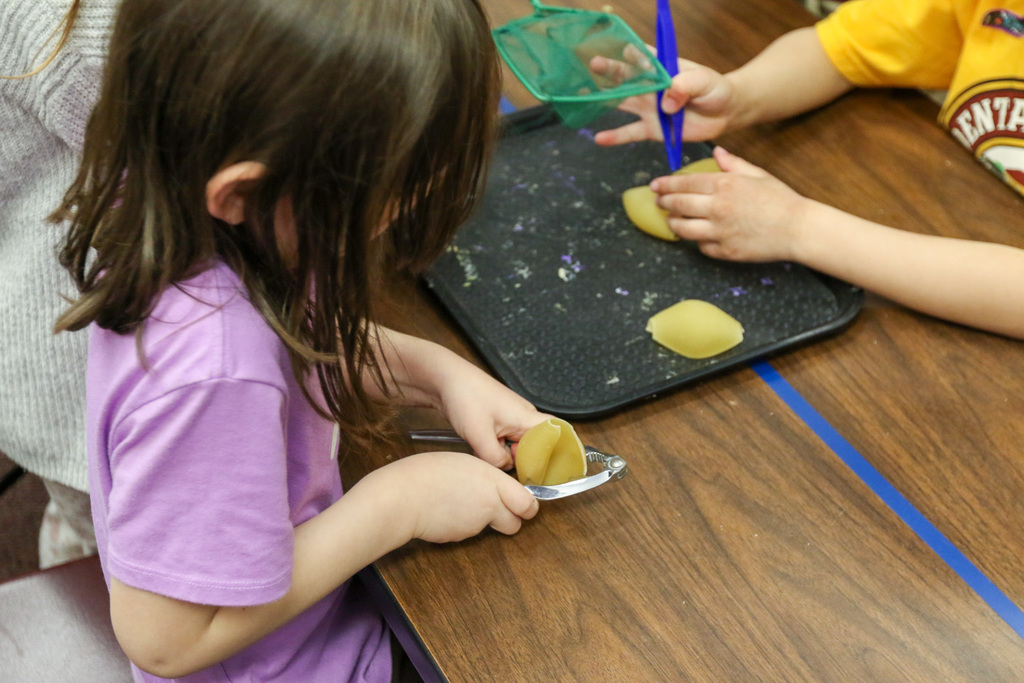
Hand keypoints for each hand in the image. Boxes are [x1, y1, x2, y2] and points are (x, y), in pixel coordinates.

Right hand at [369, 452, 539, 542]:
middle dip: (512, 519)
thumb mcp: (463, 462)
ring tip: (460, 504)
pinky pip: (470, 532)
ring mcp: (476, 524)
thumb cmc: (426, 473)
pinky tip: (447, 513)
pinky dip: (464, 525)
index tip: (526, 504)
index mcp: (492, 479)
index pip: (527, 502)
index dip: (528, 506)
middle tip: (500, 511)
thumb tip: (492, 486)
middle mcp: (490, 503)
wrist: (403, 498)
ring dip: (484, 520)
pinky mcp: (461, 537)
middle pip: (516, 523)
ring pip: (491, 527)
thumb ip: (485, 476)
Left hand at [435, 362, 550, 469]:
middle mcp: (522, 417)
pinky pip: (503, 441)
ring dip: (506, 454)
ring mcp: (509, 419)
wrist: (445, 379)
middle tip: (509, 467)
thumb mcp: (479, 434)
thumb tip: (505, 468)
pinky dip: (495, 449)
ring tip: (489, 454)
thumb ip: (495, 458)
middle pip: (537, 445)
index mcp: (526, 417)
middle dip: (525, 460)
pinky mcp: (496, 421)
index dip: (557, 453)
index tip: (547, 471)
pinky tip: (482, 449)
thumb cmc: (465, 396)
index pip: (557, 434)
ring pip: (518, 445)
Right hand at [592, 56, 736, 145]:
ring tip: (581, 96)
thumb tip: (665, 103)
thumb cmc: (715, 89)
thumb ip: (684, 87)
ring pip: (622, 102)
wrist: (725, 113)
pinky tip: (598, 139)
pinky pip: (630, 133)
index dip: (627, 50)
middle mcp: (651, 86)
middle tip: (592, 64)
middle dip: (609, 70)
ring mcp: (649, 108)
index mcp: (662, 68)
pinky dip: (615, 137)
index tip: (612, 45)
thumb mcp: (704, 81)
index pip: (642, 56)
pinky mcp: (652, 129)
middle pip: (625, 77)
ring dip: (603, 100)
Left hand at [651, 147, 809, 261]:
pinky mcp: (725, 251)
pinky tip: (700, 236)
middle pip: (678, 205)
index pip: (685, 183)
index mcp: (725, 185)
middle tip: (658, 202)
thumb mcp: (757, 175)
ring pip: (683, 229)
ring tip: (672, 220)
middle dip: (664, 203)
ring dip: (674, 224)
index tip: (655, 186)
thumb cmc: (780, 199)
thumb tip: (716, 152)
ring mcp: (719, 231)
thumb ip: (733, 164)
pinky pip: (702, 247)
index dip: (666, 185)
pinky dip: (698, 241)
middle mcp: (717, 208)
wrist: (798, 229)